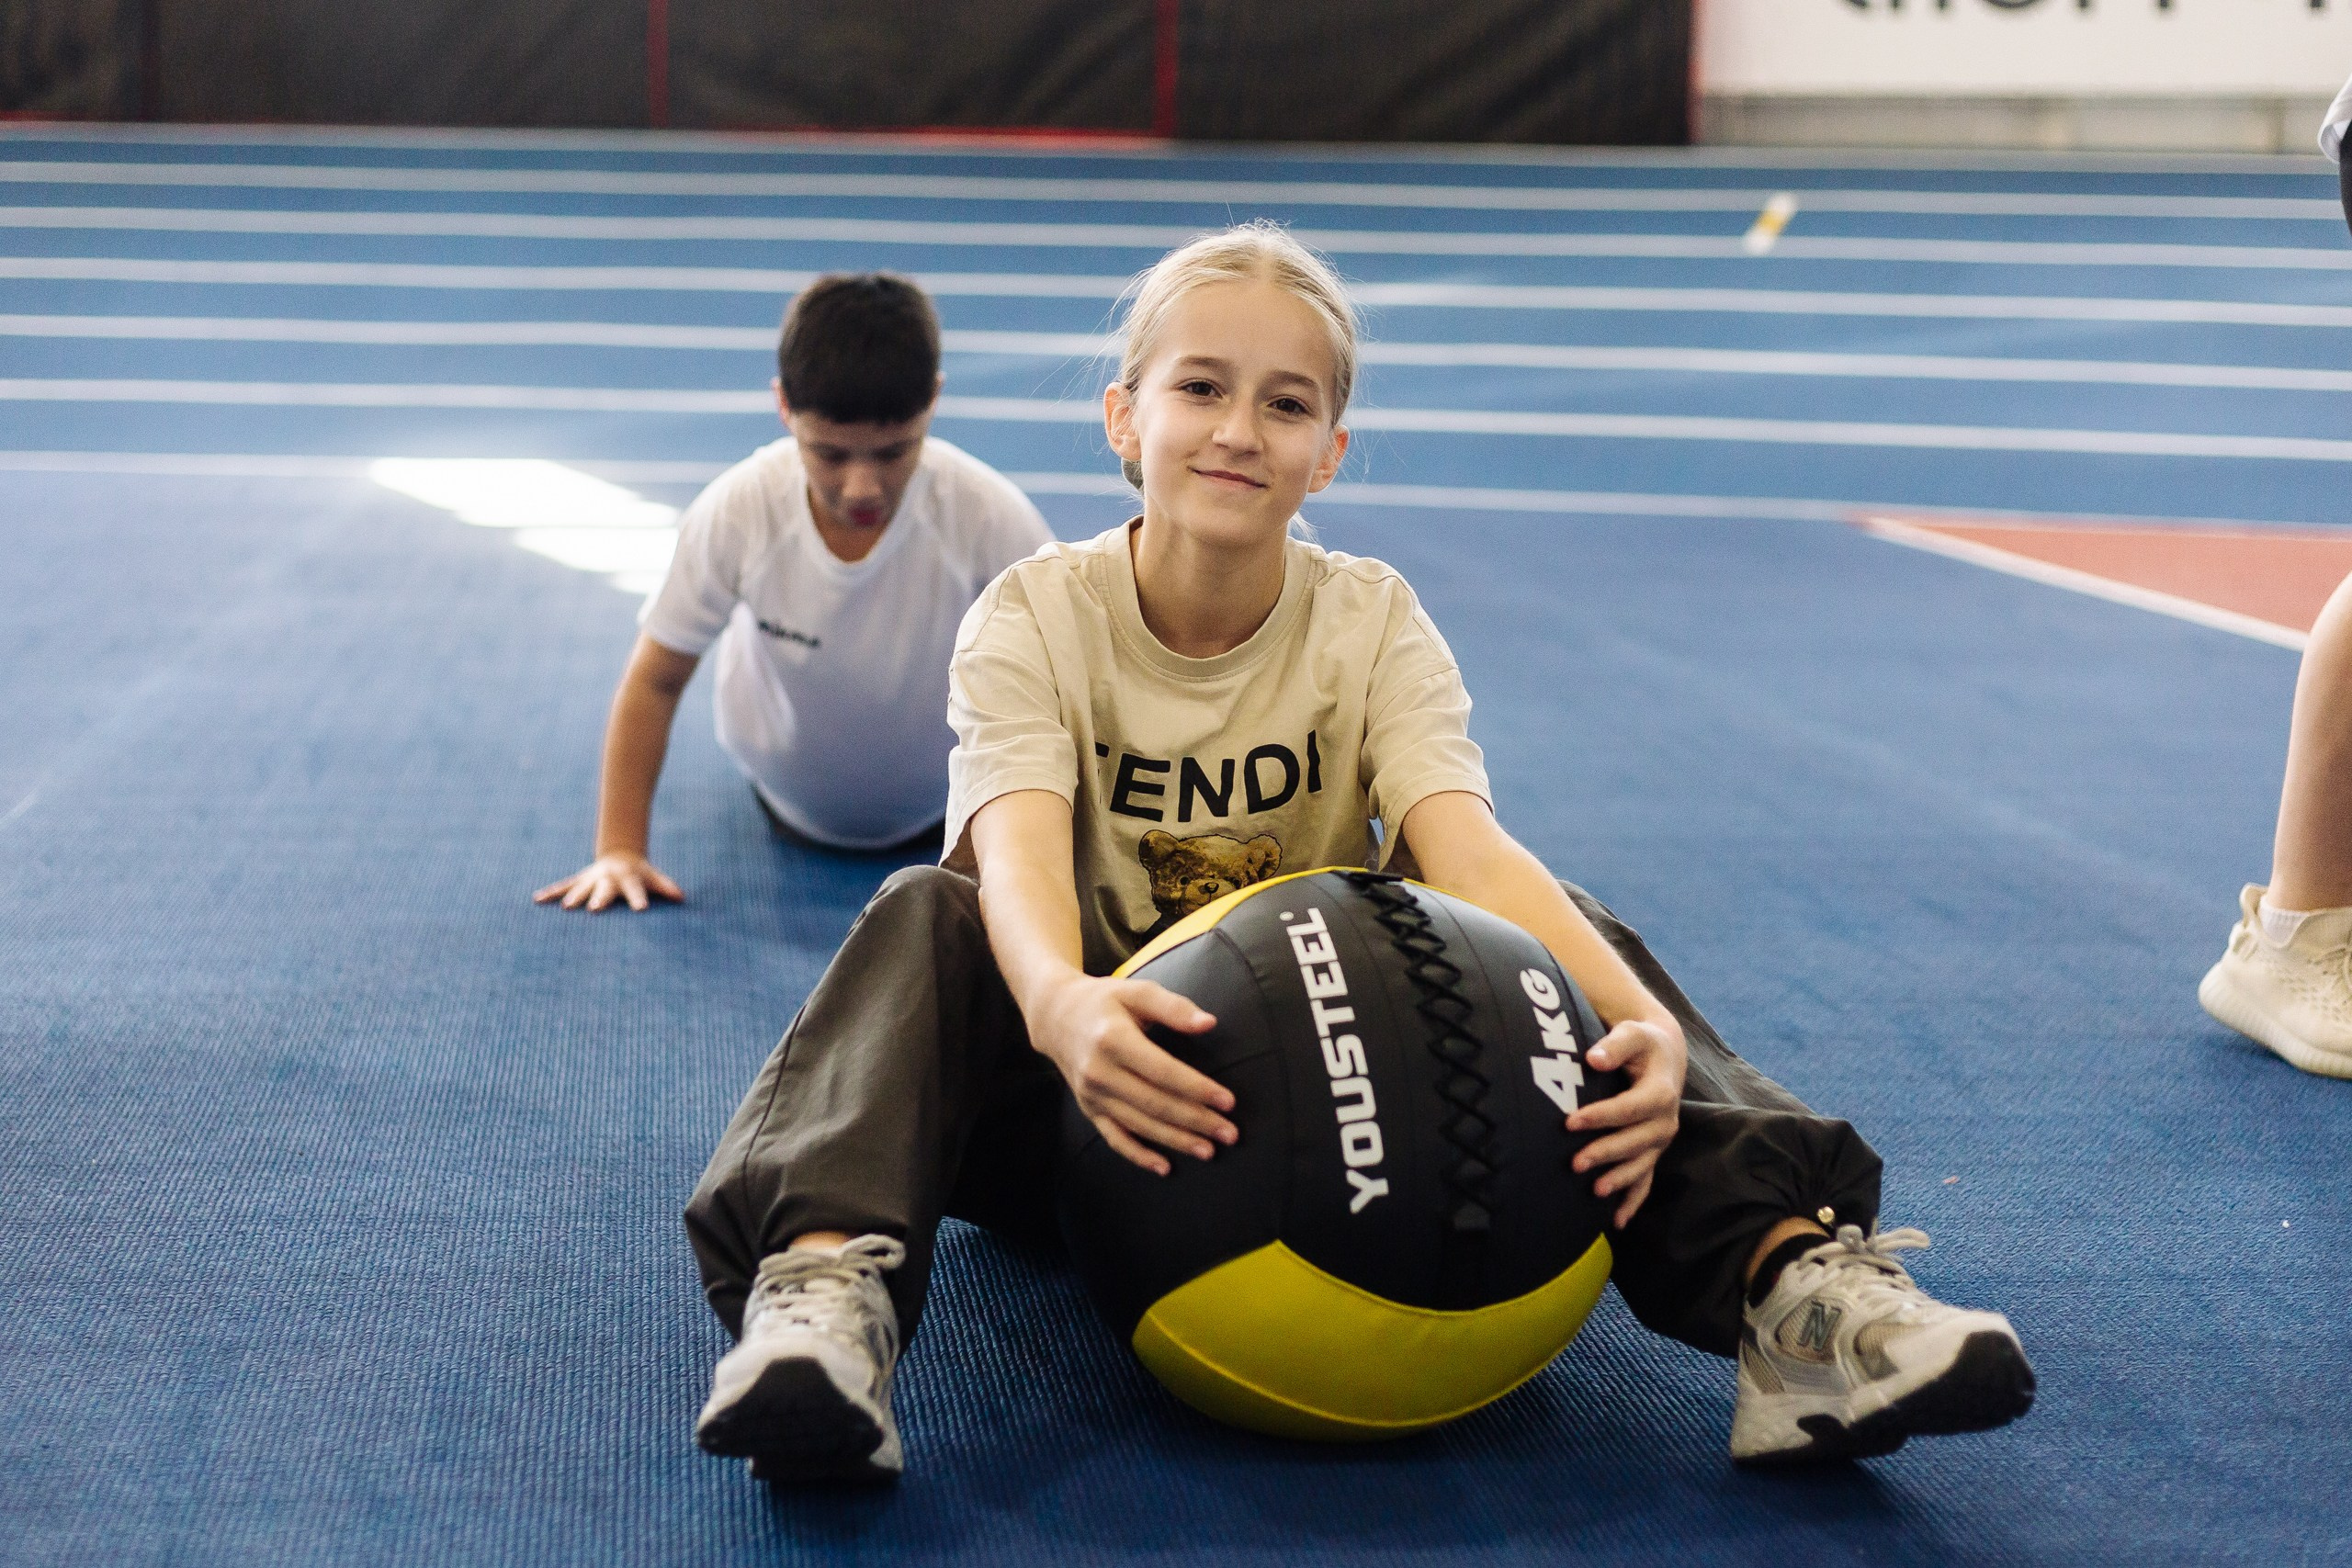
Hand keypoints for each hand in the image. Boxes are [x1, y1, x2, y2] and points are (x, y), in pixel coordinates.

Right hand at [533, 852, 682, 912]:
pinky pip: (562, 886)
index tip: (641, 910)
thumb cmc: (640, 873)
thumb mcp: (654, 877)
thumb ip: (666, 887)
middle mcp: (607, 878)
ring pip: (580, 888)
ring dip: (573, 897)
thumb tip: (682, 898)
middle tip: (594, 909)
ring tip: (566, 908)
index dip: (639, 899)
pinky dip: (550, 893)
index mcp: (629, 879)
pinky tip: (537, 900)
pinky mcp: (578, 881)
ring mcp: (591, 879)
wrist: (620, 855)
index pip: (635, 890)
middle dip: (599, 898)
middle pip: (604, 889)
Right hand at [1028, 973, 1236, 1175]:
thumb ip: (1173, 1007)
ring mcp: (1092, 1094)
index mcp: (1114, 1039)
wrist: (1056, 1017)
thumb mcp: (1137, 992)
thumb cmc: (1105, 1001)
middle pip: (1155, 1103)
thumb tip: (1209, 1023)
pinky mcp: (1089, 1109)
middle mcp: (1099, 1071)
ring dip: (1176, 1141)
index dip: (1197, 1089)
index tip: (1228, 1102)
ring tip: (1209, 1150)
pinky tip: (1164, 1167)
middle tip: (1229, 1134)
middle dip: (1196, 1121)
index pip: (1163, 1071)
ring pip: (1139, 1125)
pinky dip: (1138, 1156)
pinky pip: (1115, 1138)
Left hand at [1566, 1016, 1686, 1228]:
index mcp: (1661, 1091)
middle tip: (1575, 1163)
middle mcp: (1665, 1120)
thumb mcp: (1632, 1033)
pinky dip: (1633, 1201)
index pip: (1630, 1108)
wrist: (1664, 1055)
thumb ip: (1614, 1044)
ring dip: (1619, 1179)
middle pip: (1635, 1141)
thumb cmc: (1642, 1043)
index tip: (1570, 1121)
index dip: (1602, 1116)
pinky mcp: (1652, 1151)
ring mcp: (1660, 1140)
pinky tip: (1617, 1220)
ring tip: (1595, 1191)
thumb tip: (1593, 1058)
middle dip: (1606, 1153)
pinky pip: (1646, 1181)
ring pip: (1641, 1165)